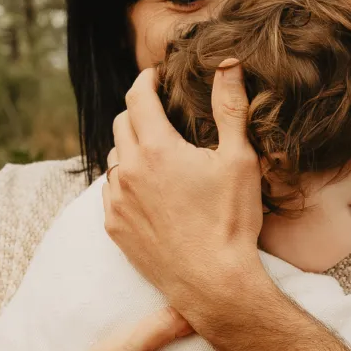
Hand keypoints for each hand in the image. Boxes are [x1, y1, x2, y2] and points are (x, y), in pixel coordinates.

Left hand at [103, 62, 268, 328]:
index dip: (146, 79)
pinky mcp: (114, 227)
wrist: (214, 284)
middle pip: (122, 123)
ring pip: (114, 158)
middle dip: (140, 111)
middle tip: (162, 113)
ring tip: (158, 155)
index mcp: (157, 149)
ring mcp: (117, 201)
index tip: (156, 75)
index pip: (138, 96)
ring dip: (132, 148)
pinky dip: (126, 182)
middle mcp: (128, 171)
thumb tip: (228, 65)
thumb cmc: (232, 222)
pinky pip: (111, 191)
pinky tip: (150, 190)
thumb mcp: (240, 159)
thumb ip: (230, 108)